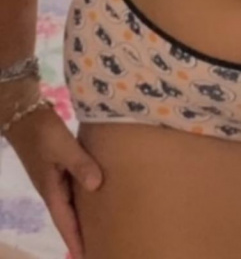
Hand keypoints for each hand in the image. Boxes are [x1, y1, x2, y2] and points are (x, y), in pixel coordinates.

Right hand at [5, 102, 102, 258]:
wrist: (23, 112)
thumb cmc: (41, 131)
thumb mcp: (62, 146)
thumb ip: (79, 164)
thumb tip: (96, 186)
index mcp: (51, 190)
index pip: (66, 222)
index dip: (76, 240)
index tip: (87, 256)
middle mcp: (52, 189)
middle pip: (69, 217)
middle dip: (81, 233)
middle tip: (99, 246)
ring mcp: (53, 177)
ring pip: (71, 203)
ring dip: (83, 216)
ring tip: (101, 227)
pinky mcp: (57, 165)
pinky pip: (73, 187)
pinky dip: (83, 195)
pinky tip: (96, 193)